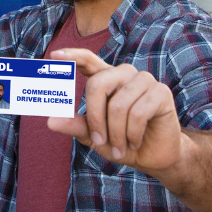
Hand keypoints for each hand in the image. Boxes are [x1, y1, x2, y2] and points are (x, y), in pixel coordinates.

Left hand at [46, 48, 187, 174]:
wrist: (152, 156)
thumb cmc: (121, 142)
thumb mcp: (93, 136)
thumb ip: (75, 125)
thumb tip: (50, 120)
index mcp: (106, 78)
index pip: (88, 60)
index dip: (72, 56)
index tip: (54, 55)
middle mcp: (125, 74)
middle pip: (97, 85)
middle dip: (95, 118)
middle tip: (100, 141)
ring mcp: (144, 80)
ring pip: (118, 104)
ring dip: (116, 134)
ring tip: (120, 147)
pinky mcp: (161, 92)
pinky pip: (138, 113)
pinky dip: (132, 135)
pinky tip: (134, 142)